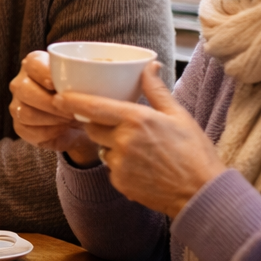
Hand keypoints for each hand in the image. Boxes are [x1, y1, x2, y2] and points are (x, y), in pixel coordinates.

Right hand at [9, 51, 98, 164]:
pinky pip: (26, 130)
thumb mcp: (97, 81)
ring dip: (49, 118)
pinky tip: (62, 131)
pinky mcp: (20, 126)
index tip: (58, 84)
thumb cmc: (89, 96)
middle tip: (71, 111)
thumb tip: (149, 65)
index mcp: (36, 64)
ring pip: (24, 111)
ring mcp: (18, 104)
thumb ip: (108, 73)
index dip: (43, 73)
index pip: (32, 63)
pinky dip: (46, 132)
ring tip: (70, 120)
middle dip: (48, 102)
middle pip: (24, 89)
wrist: (83, 123)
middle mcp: (22, 82)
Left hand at [55, 63, 225, 217]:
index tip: (59, 97)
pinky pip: (110, 168)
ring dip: (111, 146)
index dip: (72, 101)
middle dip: (99, 124)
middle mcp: (123, 141)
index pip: (92, 107)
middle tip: (119, 125)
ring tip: (140, 149)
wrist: (201, 194)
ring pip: (102, 149)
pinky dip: (120, 165)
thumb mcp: (179, 115)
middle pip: (93, 128)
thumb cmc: (194, 153)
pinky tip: (142, 167)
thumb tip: (149, 66)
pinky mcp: (119, 183)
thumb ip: (156, 90)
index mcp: (136, 119)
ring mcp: (119, 164)